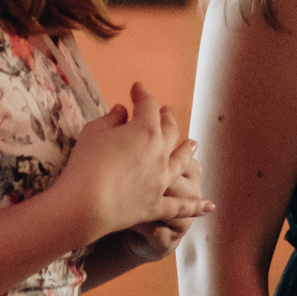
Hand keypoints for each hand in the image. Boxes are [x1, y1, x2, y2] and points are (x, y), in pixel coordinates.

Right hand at [58, 84, 214, 242]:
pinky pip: (181, 206)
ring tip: (193, 144)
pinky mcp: (156, 206)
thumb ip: (111, 119)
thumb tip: (122, 111)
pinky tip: (210, 205)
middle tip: (167, 111)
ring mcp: (161, 180)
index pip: (147, 106)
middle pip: (169, 130)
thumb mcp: (93, 132)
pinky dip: (196, 206)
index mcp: (145, 130)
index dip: (142, 94)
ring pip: (181, 162)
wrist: (86, 205)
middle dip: (167, 118)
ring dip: (187, 151)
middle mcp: (160, 153)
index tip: (137, 89)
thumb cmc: (86, 163)